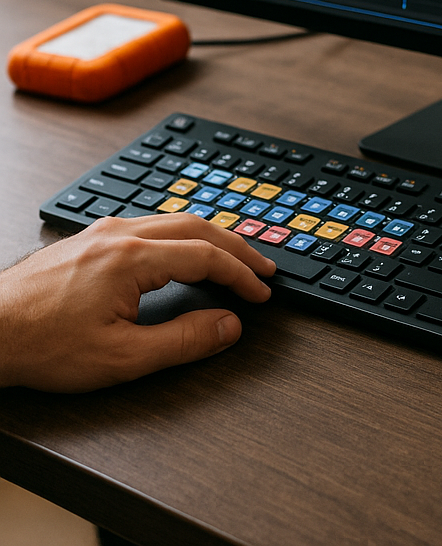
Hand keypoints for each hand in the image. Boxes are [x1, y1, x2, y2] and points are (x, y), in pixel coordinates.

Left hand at [0, 213, 275, 391]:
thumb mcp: (120, 358)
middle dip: (237, 248)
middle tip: (263, 269)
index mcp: (133, 258)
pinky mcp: (90, 238)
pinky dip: (184, 235)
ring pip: (175, 220)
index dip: (241, 275)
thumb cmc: (41, 345)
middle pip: (199, 227)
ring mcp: (104, 232)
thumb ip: (183, 341)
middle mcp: (121, 235)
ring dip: (212, 238)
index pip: (207, 257)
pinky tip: (185, 250)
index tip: (261, 293)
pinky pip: (152, 224)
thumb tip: (228, 326)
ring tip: (233, 257)